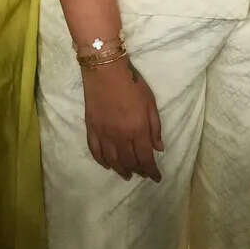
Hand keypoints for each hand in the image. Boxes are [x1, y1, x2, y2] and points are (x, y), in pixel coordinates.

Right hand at [80, 59, 163, 181]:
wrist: (105, 71)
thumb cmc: (132, 84)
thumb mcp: (151, 103)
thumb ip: (155, 127)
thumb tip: (158, 148)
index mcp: (138, 130)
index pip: (146, 158)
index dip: (152, 170)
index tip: (156, 178)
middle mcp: (120, 137)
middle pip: (129, 161)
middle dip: (138, 171)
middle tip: (143, 174)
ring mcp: (104, 134)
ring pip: (112, 160)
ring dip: (121, 170)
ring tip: (127, 175)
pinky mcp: (91, 129)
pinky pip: (96, 151)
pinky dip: (102, 162)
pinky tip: (108, 165)